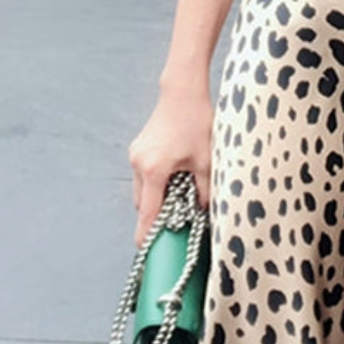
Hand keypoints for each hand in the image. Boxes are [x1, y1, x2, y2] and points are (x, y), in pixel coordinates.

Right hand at [128, 88, 213, 248]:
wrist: (183, 91)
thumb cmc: (197, 122)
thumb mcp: (207, 161)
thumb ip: (205, 191)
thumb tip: (202, 212)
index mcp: (154, 171)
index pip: (148, 213)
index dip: (148, 235)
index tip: (148, 252)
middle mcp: (139, 164)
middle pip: (143, 204)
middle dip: (157, 216)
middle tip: (175, 225)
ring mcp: (136, 155)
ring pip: (143, 190)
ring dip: (157, 199)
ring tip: (180, 200)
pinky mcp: (139, 148)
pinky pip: (144, 176)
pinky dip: (156, 184)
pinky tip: (175, 180)